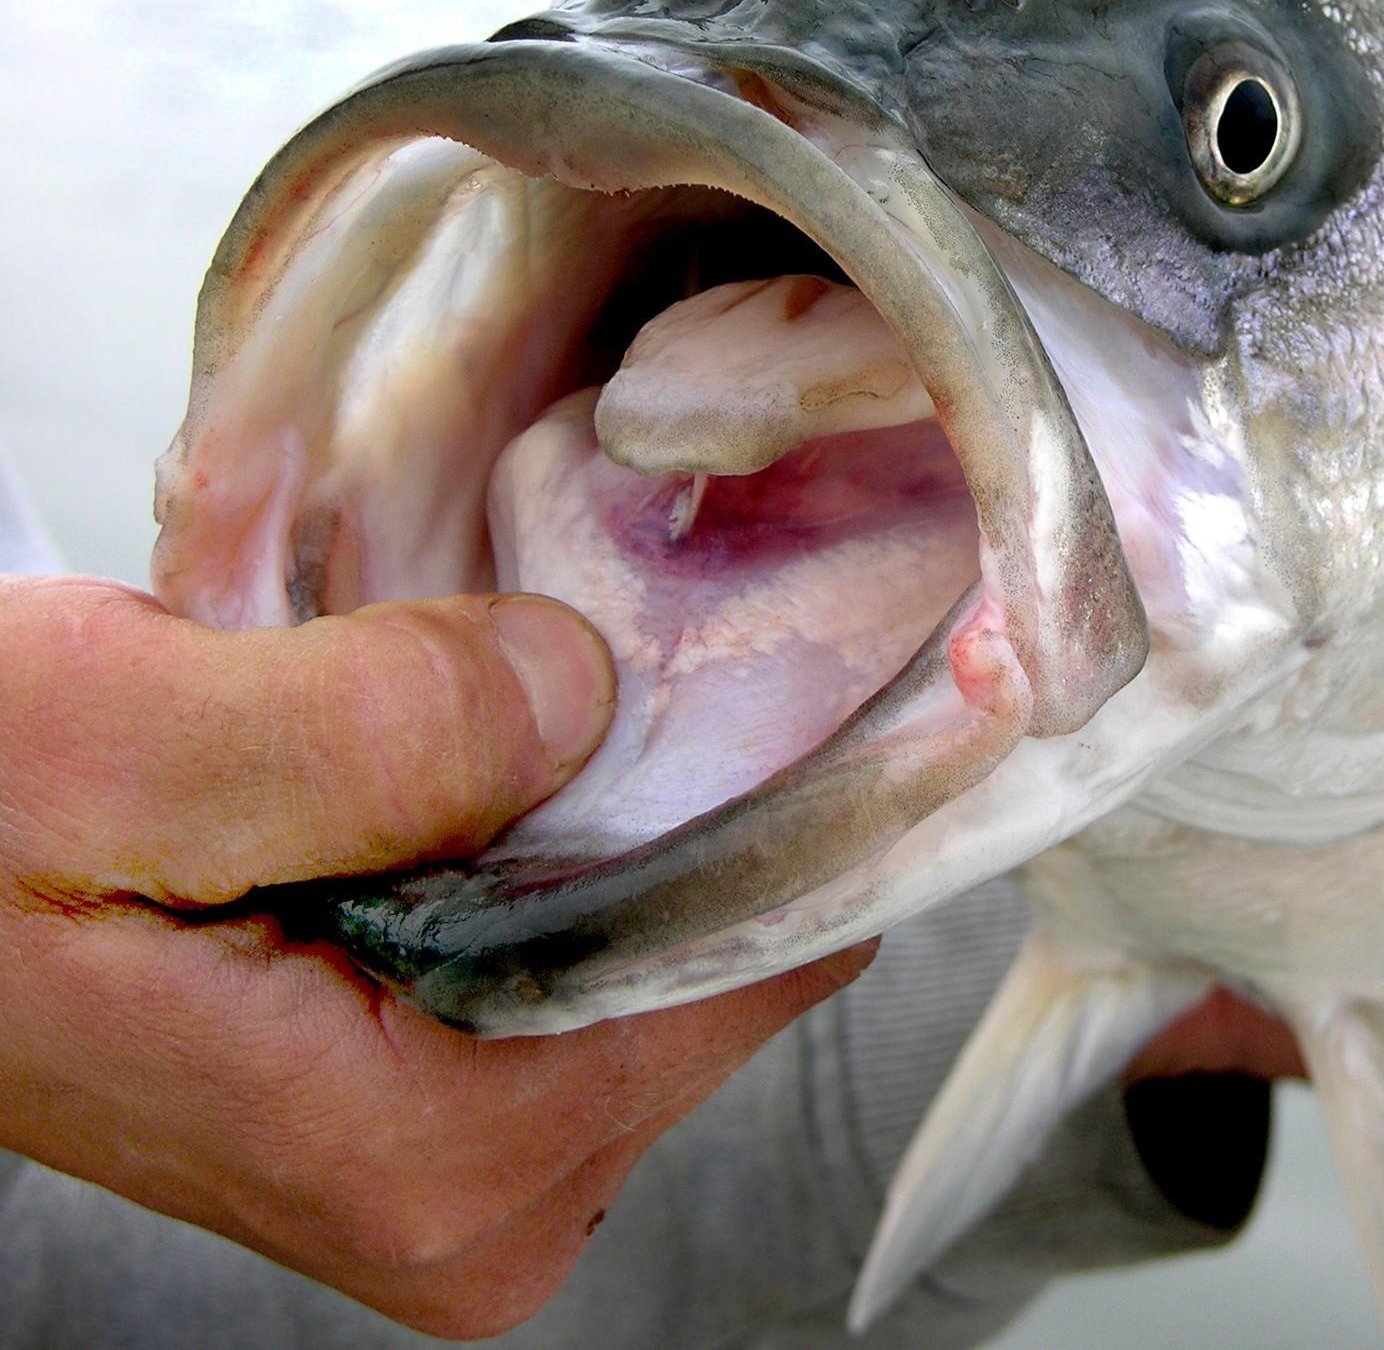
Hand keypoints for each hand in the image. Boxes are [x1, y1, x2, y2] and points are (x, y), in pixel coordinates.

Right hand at [0, 576, 870, 1336]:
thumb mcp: (119, 746)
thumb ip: (376, 727)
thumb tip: (588, 695)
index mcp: (434, 1158)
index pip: (740, 975)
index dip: (770, 806)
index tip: (775, 668)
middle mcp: (478, 1207)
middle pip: (713, 966)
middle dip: (671, 805)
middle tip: (564, 665)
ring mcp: (466, 1172)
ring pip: (650, 949)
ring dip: (601, 818)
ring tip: (474, 725)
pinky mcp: (443, 1116)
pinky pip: (579, 956)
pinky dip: (548, 849)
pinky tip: (455, 784)